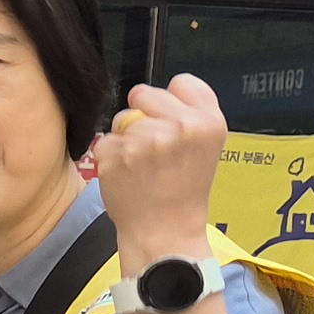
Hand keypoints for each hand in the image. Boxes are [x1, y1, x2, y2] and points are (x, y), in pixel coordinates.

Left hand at [90, 73, 227, 257]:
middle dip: (144, 114)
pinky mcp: (116, 153)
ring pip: (122, 118)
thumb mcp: (207, 147)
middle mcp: (180, 126)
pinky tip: (128, 176)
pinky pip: (105, 140)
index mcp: (208, 121)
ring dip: (126, 138)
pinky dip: (111, 157)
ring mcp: (146, 139)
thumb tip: (164, 91)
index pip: (182, 81)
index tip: (174, 122)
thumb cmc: (184, 191)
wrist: (165, 232)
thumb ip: (191, 114)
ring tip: (143, 166)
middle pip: (144, 92)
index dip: (173, 101)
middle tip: (155, 147)